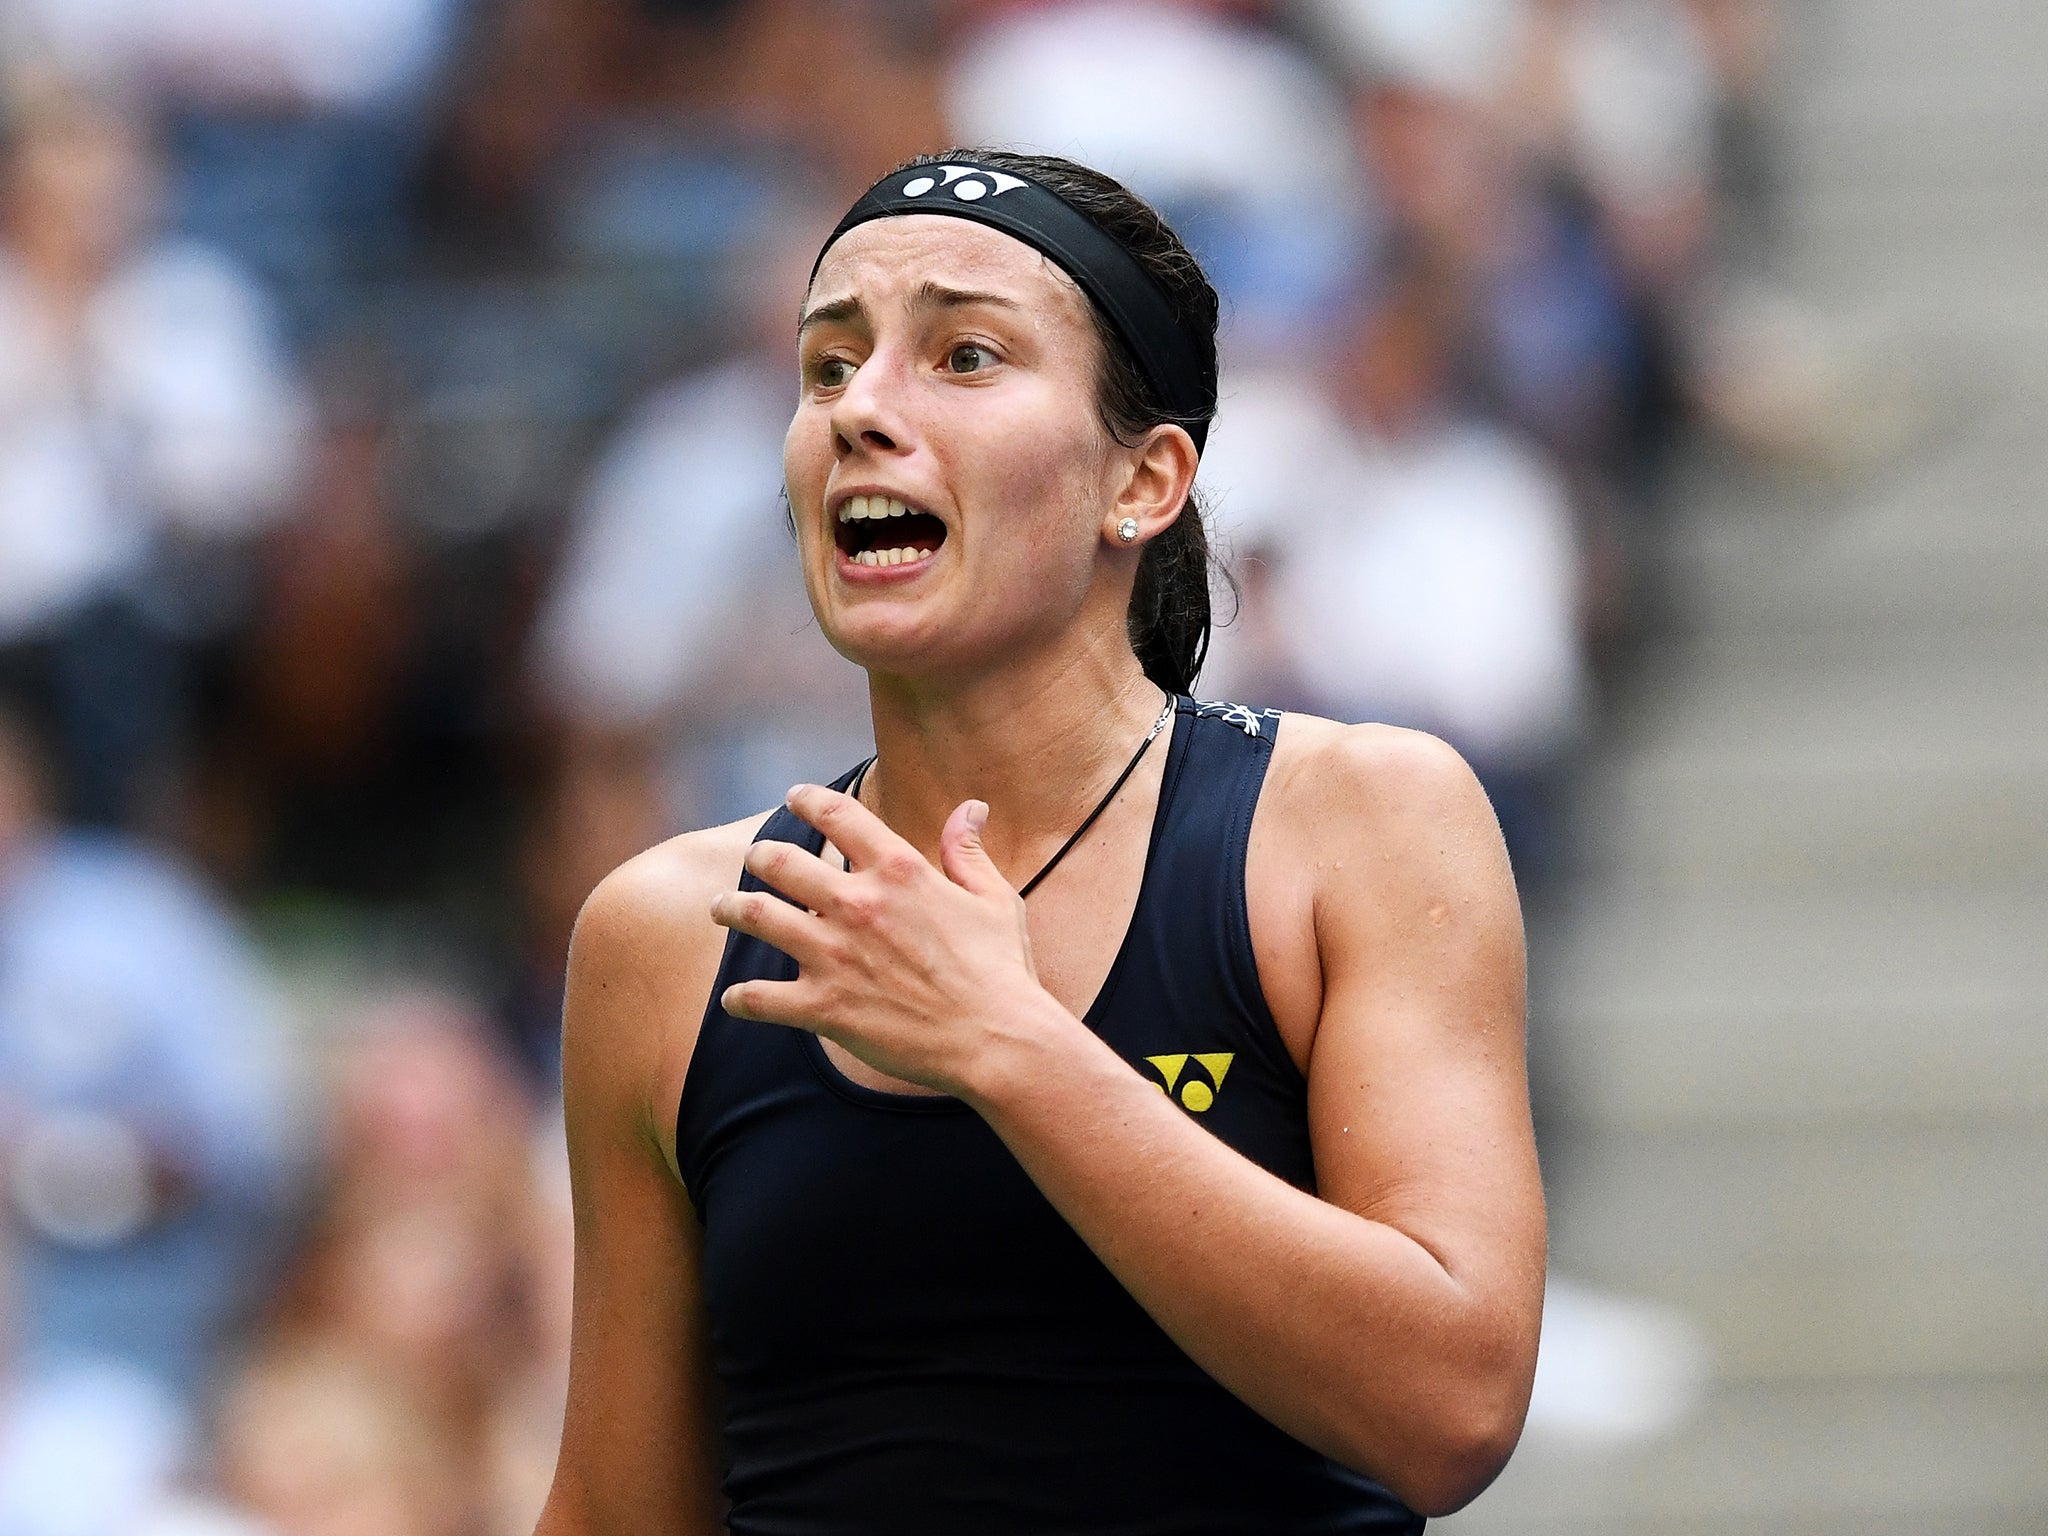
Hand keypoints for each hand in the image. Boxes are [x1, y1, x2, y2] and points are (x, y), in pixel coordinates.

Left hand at [709, 784, 1049, 1095]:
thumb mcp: (994, 899)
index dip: (808, 799)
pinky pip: (760, 997)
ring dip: (732, 908)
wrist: (995, 1040)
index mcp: (899, 871)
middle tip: (755, 858)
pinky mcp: (823, 1006)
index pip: (838, 815)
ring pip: (756, 916)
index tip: (795, 796)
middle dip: (761, 856)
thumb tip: (970, 809)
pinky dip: (741, 998)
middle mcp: (858, 904)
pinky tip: (734, 998)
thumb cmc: (1001, 971)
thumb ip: (968, 851)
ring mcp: (835, 955)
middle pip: (781, 862)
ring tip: (722, 907)